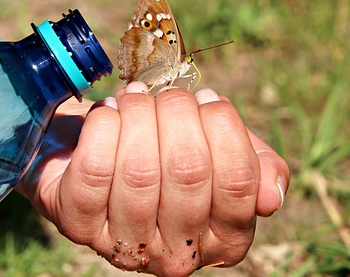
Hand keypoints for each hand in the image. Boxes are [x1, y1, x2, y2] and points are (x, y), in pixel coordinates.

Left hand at [19, 81, 289, 275]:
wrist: (98, 152)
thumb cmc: (167, 150)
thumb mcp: (218, 151)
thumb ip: (254, 166)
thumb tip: (271, 195)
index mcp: (224, 239)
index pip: (236, 181)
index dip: (222, 127)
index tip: (207, 101)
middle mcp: (177, 254)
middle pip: (188, 171)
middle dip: (178, 114)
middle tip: (169, 96)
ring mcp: (125, 245)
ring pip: (140, 170)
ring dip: (139, 116)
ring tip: (137, 98)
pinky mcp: (79, 225)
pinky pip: (95, 169)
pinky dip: (104, 127)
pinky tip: (109, 112)